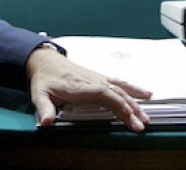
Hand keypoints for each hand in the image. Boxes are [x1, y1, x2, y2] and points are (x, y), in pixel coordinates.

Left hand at [26, 45, 151, 131]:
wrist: (45, 60)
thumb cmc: (44, 78)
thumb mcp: (39, 94)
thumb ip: (44, 109)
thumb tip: (46, 121)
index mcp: (80, 87)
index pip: (104, 95)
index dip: (117, 104)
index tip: (128, 116)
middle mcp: (92, 81)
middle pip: (117, 94)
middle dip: (131, 109)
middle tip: (141, 124)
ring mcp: (98, 79)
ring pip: (121, 89)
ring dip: (135, 102)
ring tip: (146, 115)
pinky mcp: (100, 78)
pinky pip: (120, 83)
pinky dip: (134, 89)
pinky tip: (145, 94)